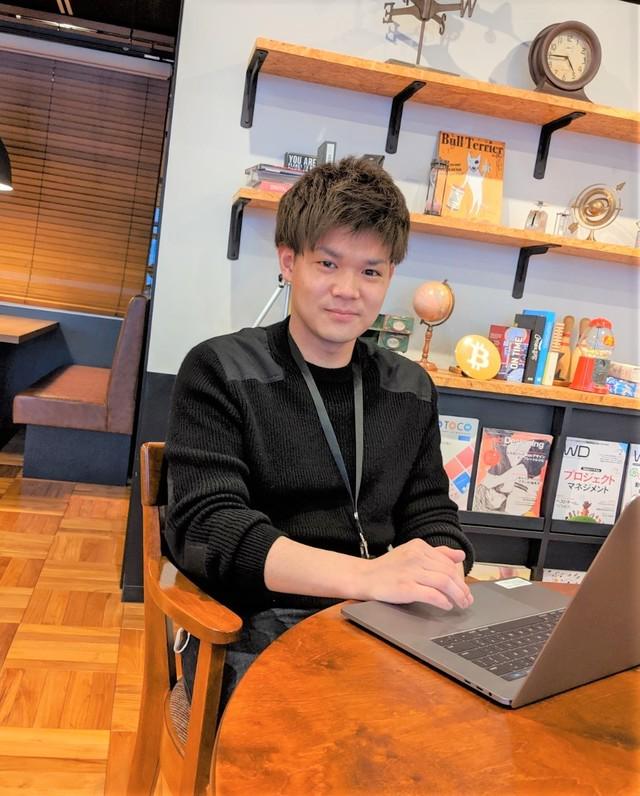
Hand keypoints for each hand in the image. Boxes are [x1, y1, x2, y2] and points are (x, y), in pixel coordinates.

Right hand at [358, 539, 472, 610]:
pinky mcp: (406, 587)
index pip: (448, 561)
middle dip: (462, 588)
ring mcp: (411, 571)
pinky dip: (443, 601)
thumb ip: (436, 553)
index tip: (465, 588)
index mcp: (419, 547)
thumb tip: (459, 554)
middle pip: (449, 572)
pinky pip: (431, 594)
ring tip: (461, 604)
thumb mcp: (411, 553)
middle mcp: (416, 556)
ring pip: (444, 582)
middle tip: (467, 599)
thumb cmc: (387, 568)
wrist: (364, 576)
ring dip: (457, 595)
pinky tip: (446, 605)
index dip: (460, 577)